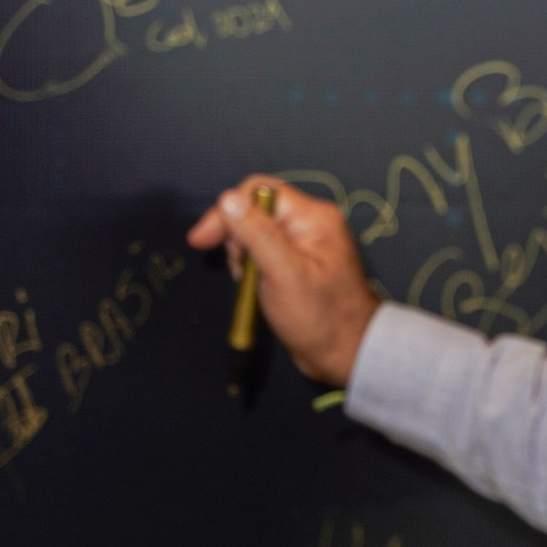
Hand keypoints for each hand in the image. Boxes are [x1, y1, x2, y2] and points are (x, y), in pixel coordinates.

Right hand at [185, 177, 381, 387]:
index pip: (258, 192)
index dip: (227, 211)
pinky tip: (254, 285)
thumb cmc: (318, 317)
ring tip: (248, 282)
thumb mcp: (283, 274)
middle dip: (236, 237)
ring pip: (256, 231)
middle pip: (255, 209)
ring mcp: (305, 242)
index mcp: (313, 216)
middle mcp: (310, 222)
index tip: (201, 241)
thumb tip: (227, 199)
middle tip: (239, 271)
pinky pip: (264, 250)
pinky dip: (252, 265)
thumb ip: (257, 234)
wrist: (345, 354)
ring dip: (243, 254)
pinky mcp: (297, 261)